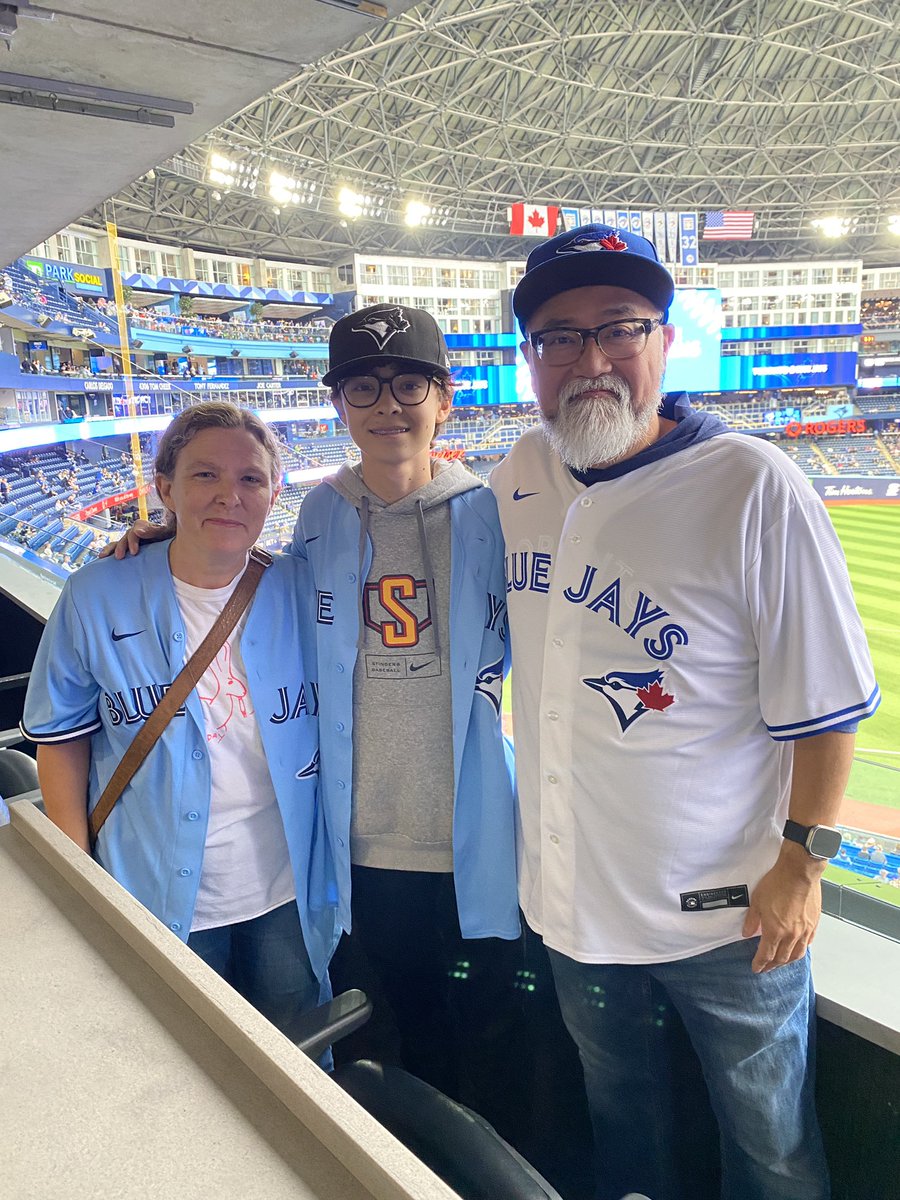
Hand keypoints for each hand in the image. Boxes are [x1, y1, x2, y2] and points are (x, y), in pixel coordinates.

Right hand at [97, 519, 168, 559]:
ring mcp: (133, 540)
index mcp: (145, 527)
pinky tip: (102, 558)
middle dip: (121, 546)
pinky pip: (118, 548)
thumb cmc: (173, 536)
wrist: (178, 543)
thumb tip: (137, 529)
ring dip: (111, 549)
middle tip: (119, 557)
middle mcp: (138, 533)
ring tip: (103, 557)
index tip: (134, 552)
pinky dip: (110, 551)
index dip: (132, 541)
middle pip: (126, 536)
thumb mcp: (166, 532)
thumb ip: (153, 530)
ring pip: (119, 542)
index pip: (134, 531)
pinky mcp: (130, 548)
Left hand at [742, 850, 823, 972]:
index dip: (760, 963)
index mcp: (775, 931)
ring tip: (781, 963)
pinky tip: (798, 948)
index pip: (766, 954)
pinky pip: (808, 943)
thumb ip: (752, 920)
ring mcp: (805, 930)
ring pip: (797, 954)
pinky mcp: (814, 923)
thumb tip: (746, 933)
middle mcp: (791, 935)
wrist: (799, 872)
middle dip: (772, 965)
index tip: (756, 968)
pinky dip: (801, 949)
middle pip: (782, 958)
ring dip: (787, 961)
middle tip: (766, 968)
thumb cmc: (778, 883)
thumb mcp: (757, 901)